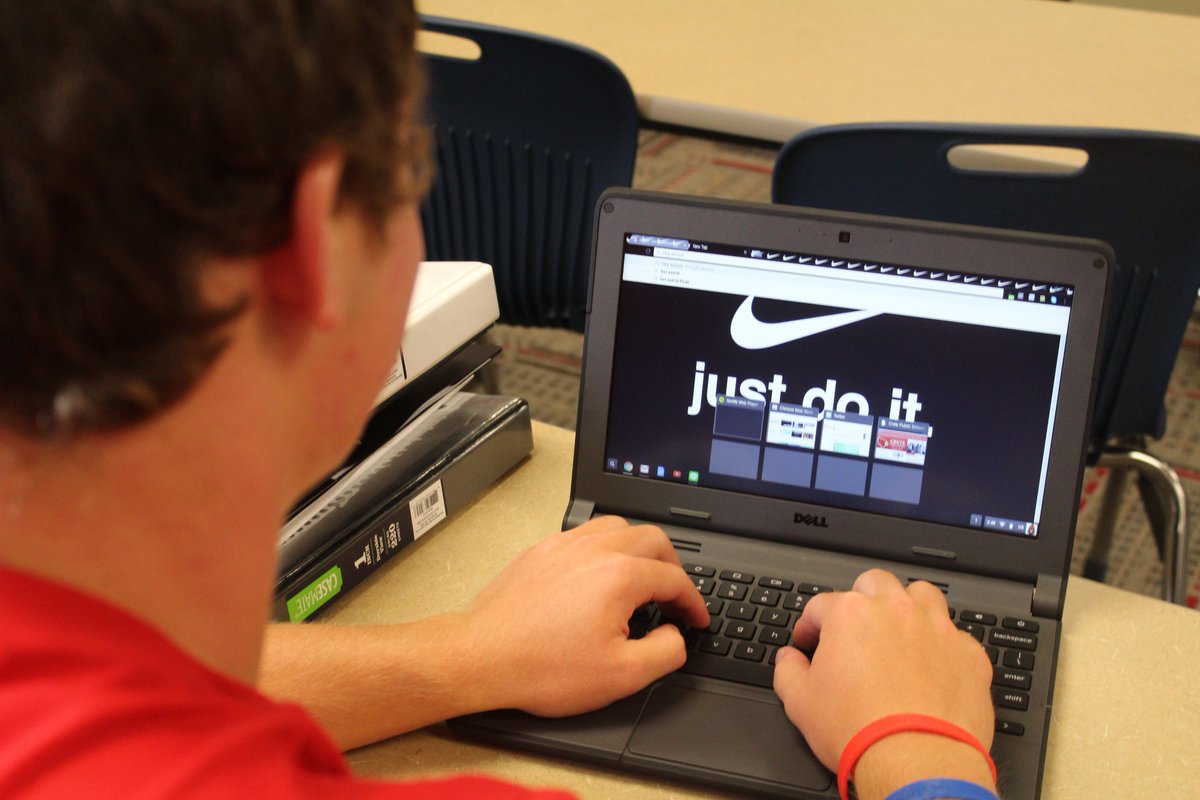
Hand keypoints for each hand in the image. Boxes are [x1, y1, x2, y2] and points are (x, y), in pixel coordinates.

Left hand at [462, 515, 708, 716]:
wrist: (482, 657)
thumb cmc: (542, 667)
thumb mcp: (622, 675)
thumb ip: (665, 652)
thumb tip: (675, 636)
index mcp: (620, 575)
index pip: (674, 578)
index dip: (694, 601)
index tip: (696, 619)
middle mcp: (594, 549)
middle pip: (652, 538)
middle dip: (673, 565)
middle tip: (676, 593)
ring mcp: (564, 545)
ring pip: (617, 526)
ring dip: (639, 548)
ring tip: (642, 576)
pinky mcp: (540, 551)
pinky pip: (583, 534)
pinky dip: (604, 548)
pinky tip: (598, 574)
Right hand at [772, 569, 993, 782]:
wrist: (916, 762)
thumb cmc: (860, 729)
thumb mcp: (800, 702)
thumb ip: (788, 670)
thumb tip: (789, 660)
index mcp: (850, 614)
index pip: (821, 605)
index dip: (809, 625)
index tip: (808, 642)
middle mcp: (896, 611)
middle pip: (875, 583)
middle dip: (861, 598)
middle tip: (855, 627)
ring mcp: (937, 629)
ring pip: (923, 595)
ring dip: (908, 607)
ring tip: (899, 632)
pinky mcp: (968, 654)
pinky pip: (956, 637)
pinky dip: (942, 647)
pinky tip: (933, 667)